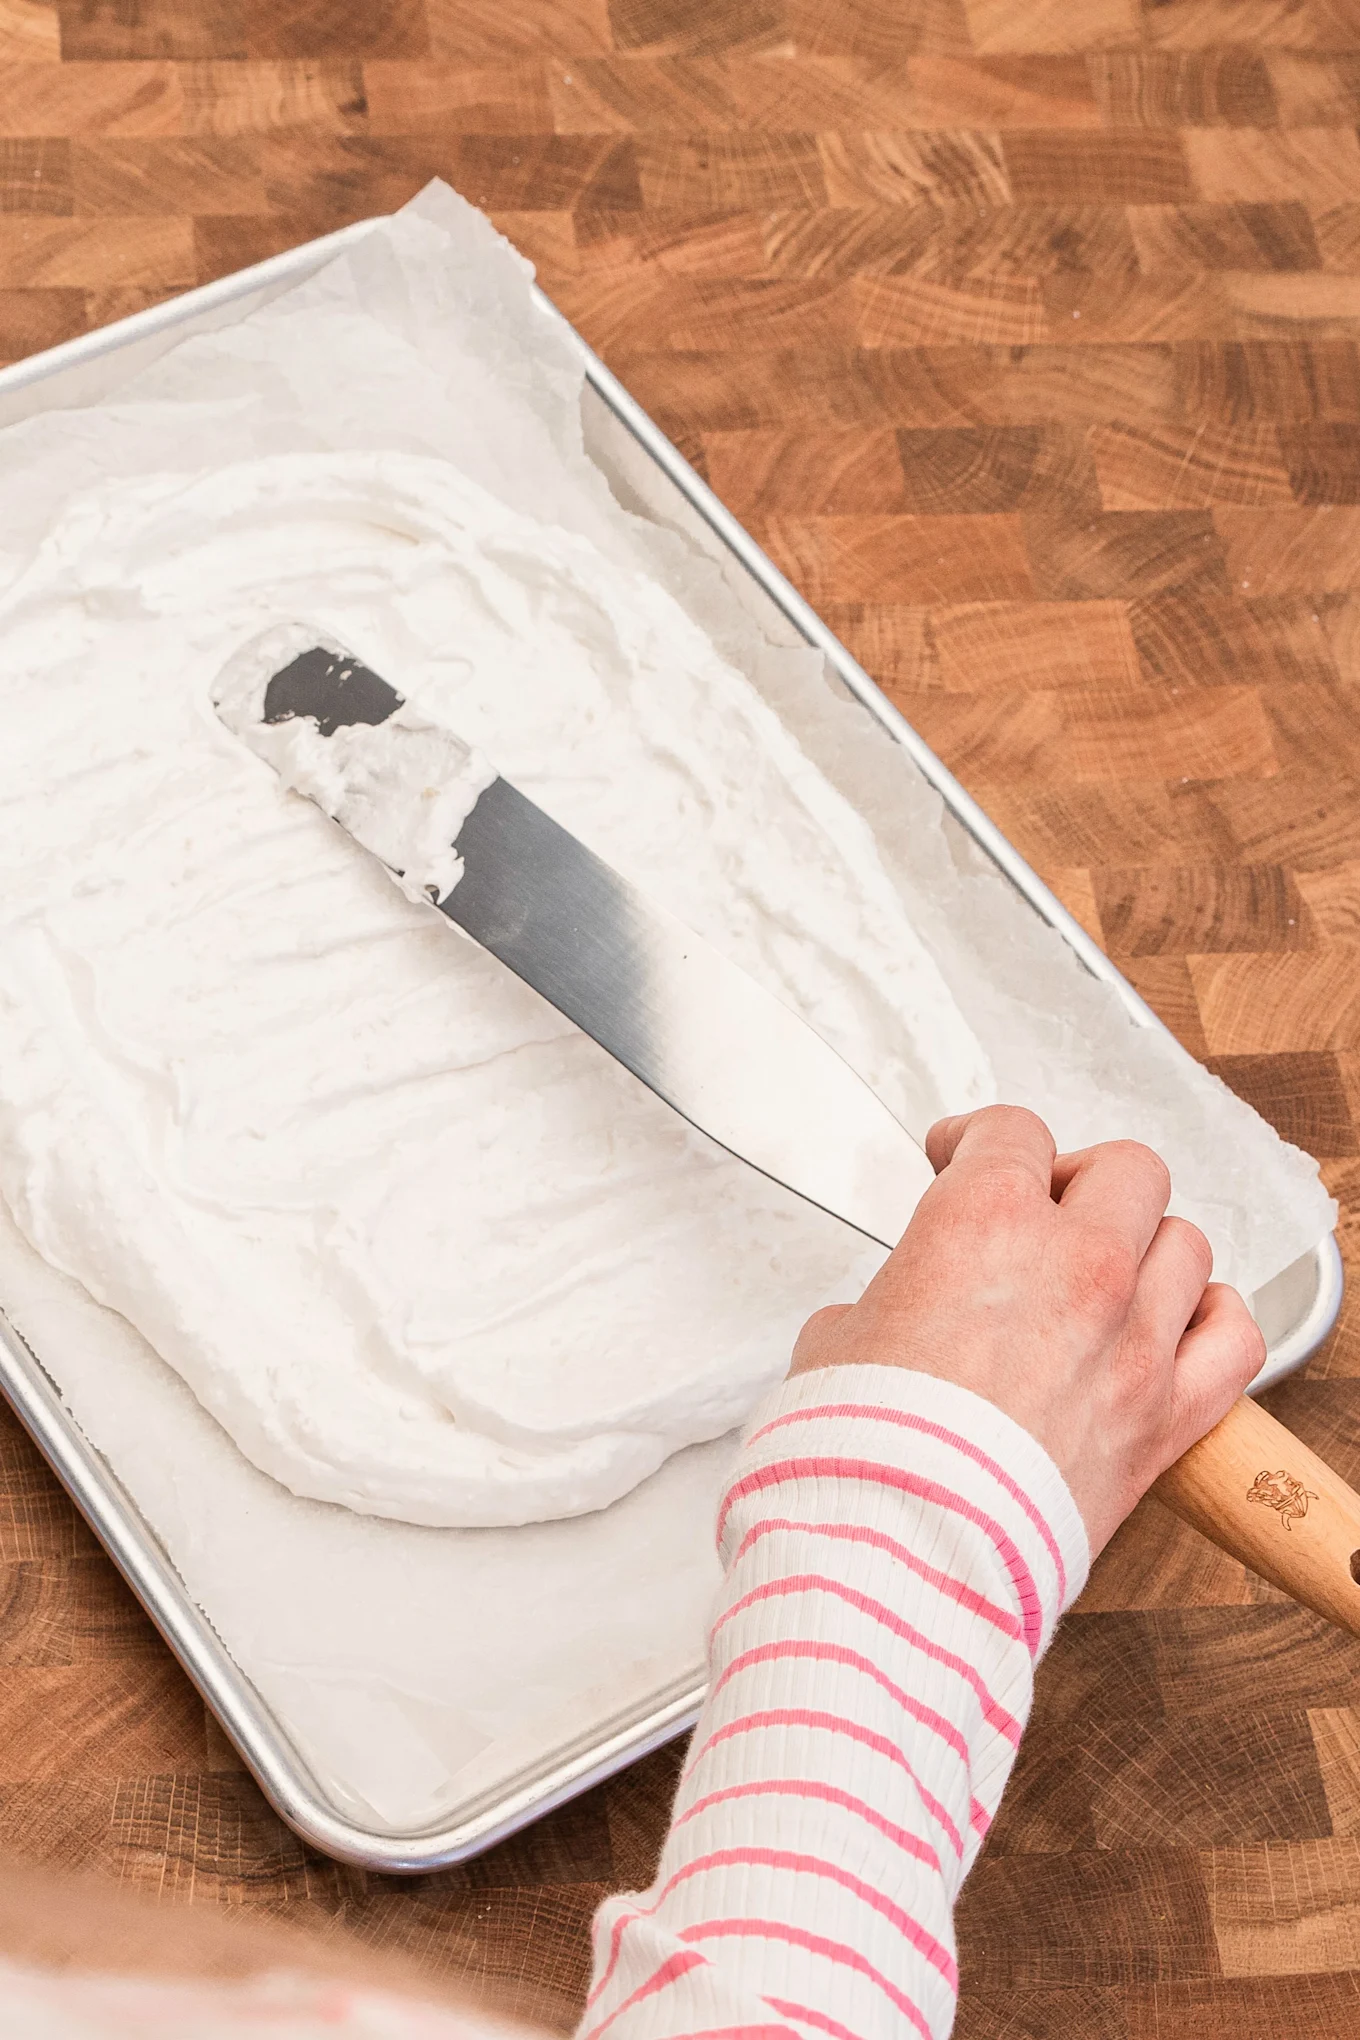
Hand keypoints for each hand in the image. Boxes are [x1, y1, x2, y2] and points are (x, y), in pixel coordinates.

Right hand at [791, 1105, 1265, 1552]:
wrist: (905, 1545)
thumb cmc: (864, 1446)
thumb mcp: (836, 1340)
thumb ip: (883, 1304)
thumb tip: (890, 1321)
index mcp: (985, 1220)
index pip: (1012, 1130)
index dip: (980, 1139)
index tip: (964, 1158)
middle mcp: (1075, 1262)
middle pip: (1124, 1168)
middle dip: (1079, 1181)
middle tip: (1044, 1212)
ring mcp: (1132, 1336)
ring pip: (1186, 1242)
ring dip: (1147, 1250)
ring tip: (1108, 1278)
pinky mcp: (1167, 1413)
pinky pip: (1235, 1336)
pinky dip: (1213, 1321)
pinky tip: (1179, 1324)